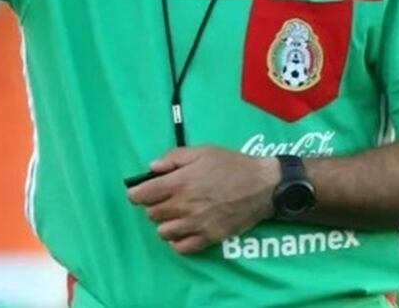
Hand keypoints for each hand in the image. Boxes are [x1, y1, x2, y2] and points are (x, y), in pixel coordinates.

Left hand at [127, 145, 279, 253]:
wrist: (262, 186)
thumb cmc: (231, 164)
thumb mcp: (201, 151)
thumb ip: (173, 158)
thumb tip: (151, 167)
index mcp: (179, 182)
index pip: (142, 195)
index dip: (136, 193)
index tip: (138, 192)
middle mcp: (184, 206)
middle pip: (151, 214)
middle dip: (152, 206)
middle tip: (163, 199)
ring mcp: (196, 224)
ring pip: (163, 232)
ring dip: (164, 223)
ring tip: (174, 214)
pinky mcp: (209, 237)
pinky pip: (182, 247)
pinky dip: (178, 240)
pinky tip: (184, 229)